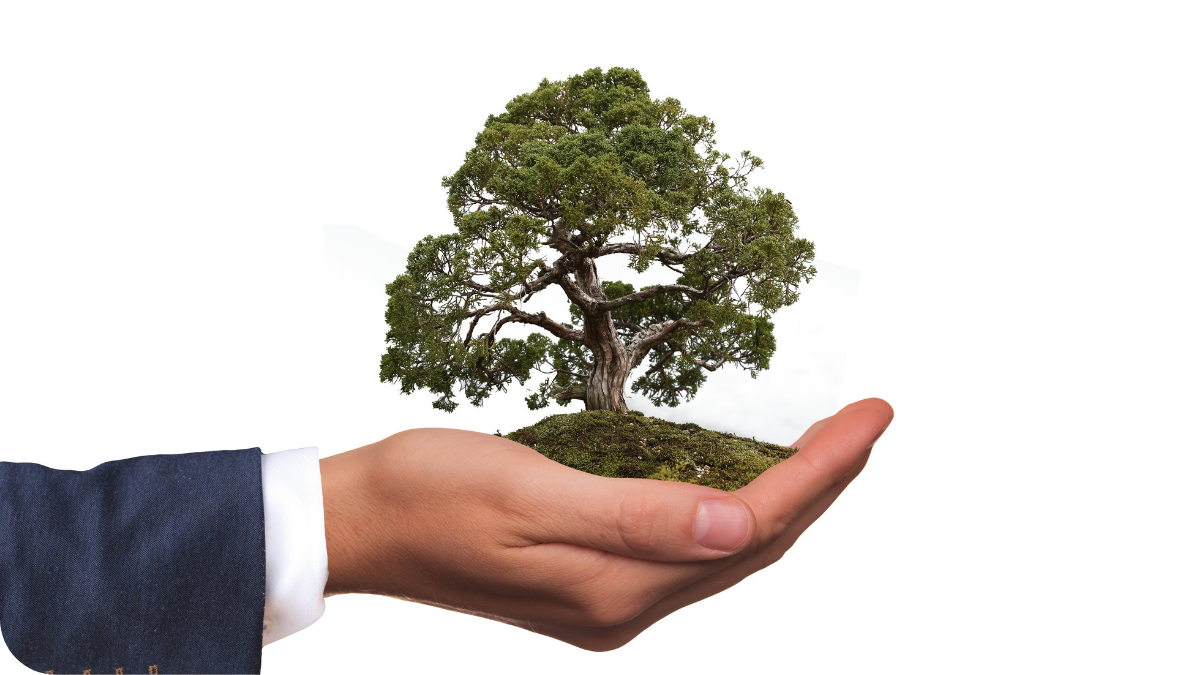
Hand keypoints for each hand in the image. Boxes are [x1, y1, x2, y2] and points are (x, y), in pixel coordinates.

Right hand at [319, 397, 892, 649]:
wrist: (361, 525)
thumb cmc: (427, 494)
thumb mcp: (525, 492)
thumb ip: (636, 515)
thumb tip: (740, 525)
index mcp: (614, 586)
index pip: (750, 526)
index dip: (820, 471)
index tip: (871, 415)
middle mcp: (625, 605)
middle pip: (754, 545)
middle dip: (822, 483)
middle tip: (867, 421)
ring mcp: (611, 599)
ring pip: (729, 550)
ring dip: (786, 497)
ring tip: (829, 445)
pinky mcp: (594, 582)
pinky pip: (691, 549)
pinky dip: (734, 509)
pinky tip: (745, 476)